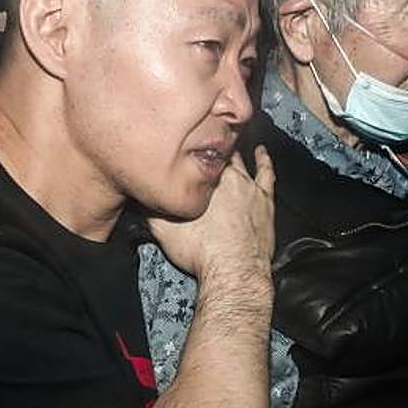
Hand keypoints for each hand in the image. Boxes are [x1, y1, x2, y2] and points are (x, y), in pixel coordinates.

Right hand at [148, 146, 274, 281]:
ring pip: (242, 159)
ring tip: (229, 136)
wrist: (233, 272)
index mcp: (204, 179)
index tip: (181, 145)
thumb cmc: (202, 252)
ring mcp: (250, 189)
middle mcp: (229, 178)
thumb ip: (151, 209)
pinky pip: (267, 173)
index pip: (194, 153)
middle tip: (203, 137)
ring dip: (234, 149)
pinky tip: (262, 154)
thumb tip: (140, 197)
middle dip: (210, 146)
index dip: (188, 148)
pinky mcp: (265, 202)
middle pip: (218, 153)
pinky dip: (265, 160)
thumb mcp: (162, 228)